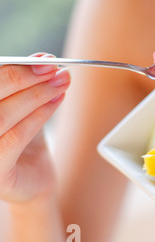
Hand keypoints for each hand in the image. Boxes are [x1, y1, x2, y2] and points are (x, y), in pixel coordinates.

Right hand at [0, 53, 70, 201]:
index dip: (13, 67)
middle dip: (26, 77)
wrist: (33, 182)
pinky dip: (38, 116)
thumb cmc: (22, 142)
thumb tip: (43, 59)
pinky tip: (56, 103)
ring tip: (61, 84)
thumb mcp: (22, 109)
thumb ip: (26, 86)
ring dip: (36, 95)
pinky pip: (15, 137)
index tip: (44, 60)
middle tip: (55, 70)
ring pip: (2, 114)